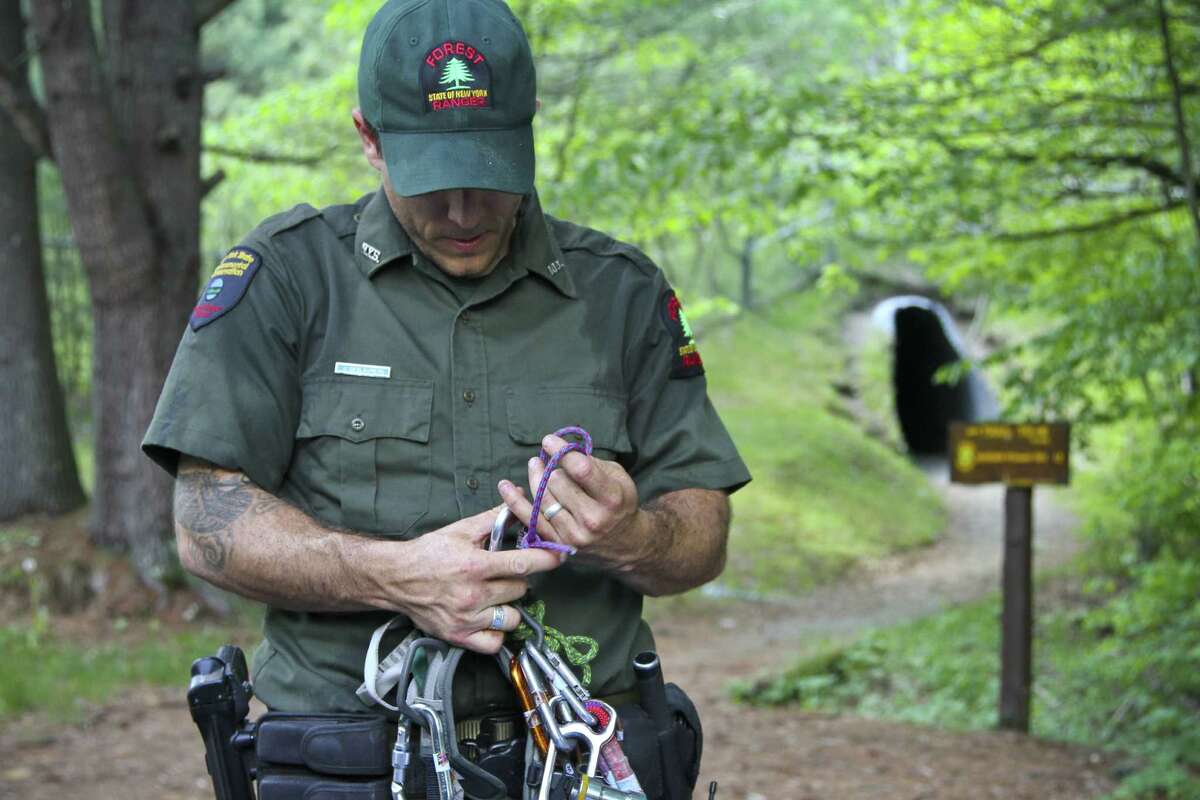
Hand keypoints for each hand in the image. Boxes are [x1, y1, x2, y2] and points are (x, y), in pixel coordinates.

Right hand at [371, 505, 562, 652]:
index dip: (546, 559)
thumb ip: (492, 518)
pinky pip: (495, 642)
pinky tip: (490, 618)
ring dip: (510, 606)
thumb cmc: (429, 552)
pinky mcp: (459, 637)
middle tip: (503, 574)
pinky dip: (497, 632)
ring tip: (496, 596)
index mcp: (474, 565)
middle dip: (517, 579)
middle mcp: (472, 594)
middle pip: (519, 589)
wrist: (395, 579)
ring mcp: (466, 618)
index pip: (522, 564)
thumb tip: (517, 502)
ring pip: (512, 617)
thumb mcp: (459, 530)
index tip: (559, 555)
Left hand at [497, 432, 644, 567]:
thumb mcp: (617, 478)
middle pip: (557, 482)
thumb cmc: (619, 503)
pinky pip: (532, 520)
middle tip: (548, 459)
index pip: (581, 470)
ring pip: (543, 498)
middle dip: (551, 466)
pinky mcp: (559, 544)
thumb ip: (592, 463)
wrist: (624, 543)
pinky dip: (516, 502)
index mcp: (611, 498)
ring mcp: (574, 534)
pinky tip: (506, 487)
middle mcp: (593, 519)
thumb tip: (563, 449)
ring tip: (534, 465)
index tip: (549, 440)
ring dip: (535, 478)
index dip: (561, 451)